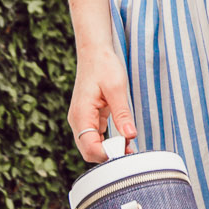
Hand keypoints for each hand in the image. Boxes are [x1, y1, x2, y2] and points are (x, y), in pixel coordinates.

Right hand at [68, 46, 136, 164]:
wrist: (94, 53)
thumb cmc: (104, 66)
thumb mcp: (117, 88)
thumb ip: (122, 113)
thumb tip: (130, 135)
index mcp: (81, 114)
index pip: (89, 147)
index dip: (107, 154)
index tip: (126, 151)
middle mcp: (77, 120)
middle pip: (88, 151)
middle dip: (108, 155)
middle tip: (130, 151)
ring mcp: (82, 120)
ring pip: (92, 146)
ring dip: (109, 150)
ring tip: (130, 146)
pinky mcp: (89, 118)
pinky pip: (96, 137)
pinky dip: (108, 142)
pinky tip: (124, 139)